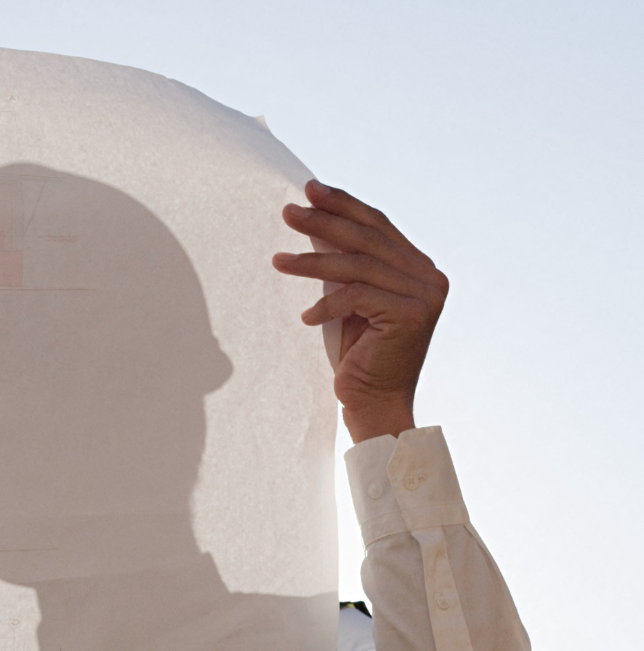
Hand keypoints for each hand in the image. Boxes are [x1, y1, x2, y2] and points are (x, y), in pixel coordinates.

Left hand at [273, 179, 447, 442]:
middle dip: (324, 222)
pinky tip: (305, 318)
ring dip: (312, 261)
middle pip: (367, 238)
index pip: (378, 226)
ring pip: (357, 265)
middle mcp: (429, 277)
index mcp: (420, 269)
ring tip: (277, 261)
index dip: (344, 205)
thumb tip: (314, 223)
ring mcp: (425, 296)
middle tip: (287, 212)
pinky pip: (356, 297)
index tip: (310, 189)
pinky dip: (326, 305)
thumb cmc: (358, 355)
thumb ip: (346, 265)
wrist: (376, 405)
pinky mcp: (410, 315)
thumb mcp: (350, 302)